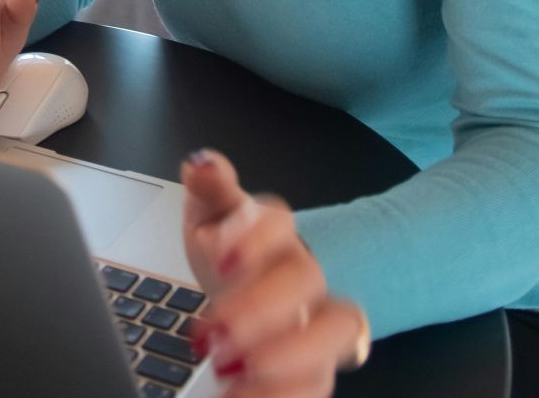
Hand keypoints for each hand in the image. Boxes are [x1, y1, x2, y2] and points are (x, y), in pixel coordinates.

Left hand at [181, 149, 371, 396]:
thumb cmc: (230, 254)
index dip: (252, 235)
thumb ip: (211, 191)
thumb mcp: (211, 218)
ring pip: (335, 333)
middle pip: (307, 279)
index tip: (217, 253)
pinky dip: (286, 394)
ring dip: (287, 353)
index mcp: (276, 234)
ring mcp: (320, 322)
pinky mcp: (317, 367)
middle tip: (215, 328)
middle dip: (263, 304)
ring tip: (231, 369)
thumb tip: (203, 163)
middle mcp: (307, 275)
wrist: (253, 291)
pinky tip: (241, 397)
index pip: (279, 222)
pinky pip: (320, 383)